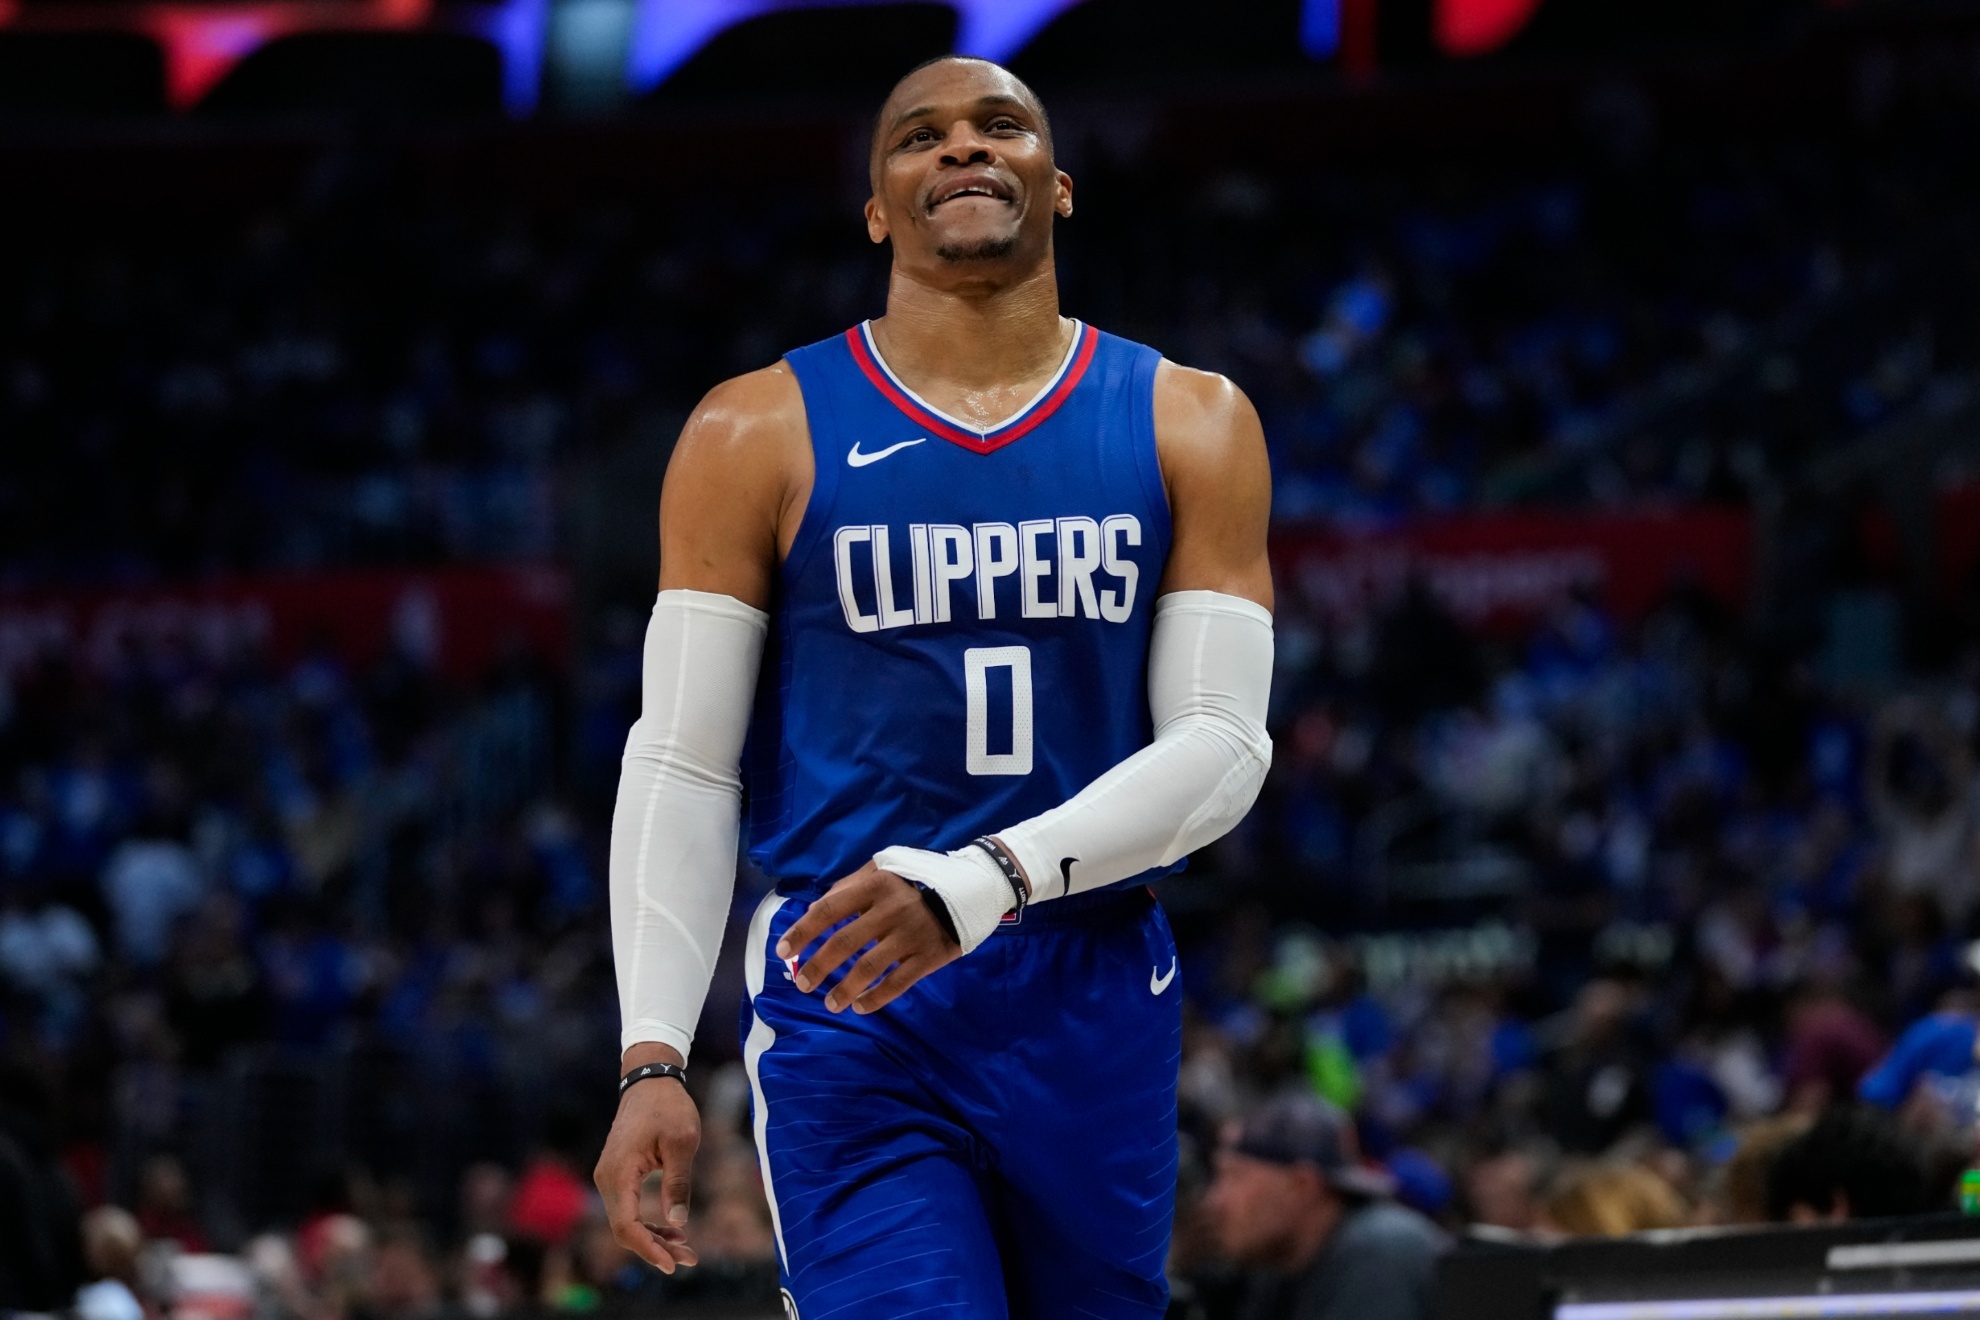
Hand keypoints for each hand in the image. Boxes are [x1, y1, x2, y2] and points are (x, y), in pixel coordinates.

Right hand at [593, 1045, 700, 1273]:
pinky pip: (628, 1210)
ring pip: (626, 1222)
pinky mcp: (617, 1176)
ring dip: (653, 1239)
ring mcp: (609, 1178)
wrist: (650, 1080)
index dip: (648, 1249)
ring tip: (686, 1249)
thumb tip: (678, 1223)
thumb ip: (678, 1183)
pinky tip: (674, 1231)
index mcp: (619, 1172)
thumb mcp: (682, 1142)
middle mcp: (607, 1179)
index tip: (673, 1264)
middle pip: (625, 1230)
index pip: (626, 1225)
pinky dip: (648, 1224)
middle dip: (655, 1249)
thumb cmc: (668, 1107)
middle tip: (690, 1259)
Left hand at [776, 860, 962, 1013]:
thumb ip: (849, 885)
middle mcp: (891, 909)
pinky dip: (876, 998)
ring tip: (829, 1003)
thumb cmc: (917, 881)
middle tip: (802, 984)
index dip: (803, 931)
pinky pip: (898, 983)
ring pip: (870, 967)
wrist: (973, 888)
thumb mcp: (884, 869)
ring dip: (844, 988)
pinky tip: (860, 1006)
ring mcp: (912, 934)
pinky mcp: (930, 956)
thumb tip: (815, 911)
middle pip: (845, 942)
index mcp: (875, 884)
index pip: (829, 909)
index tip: (783, 951)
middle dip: (818, 966)